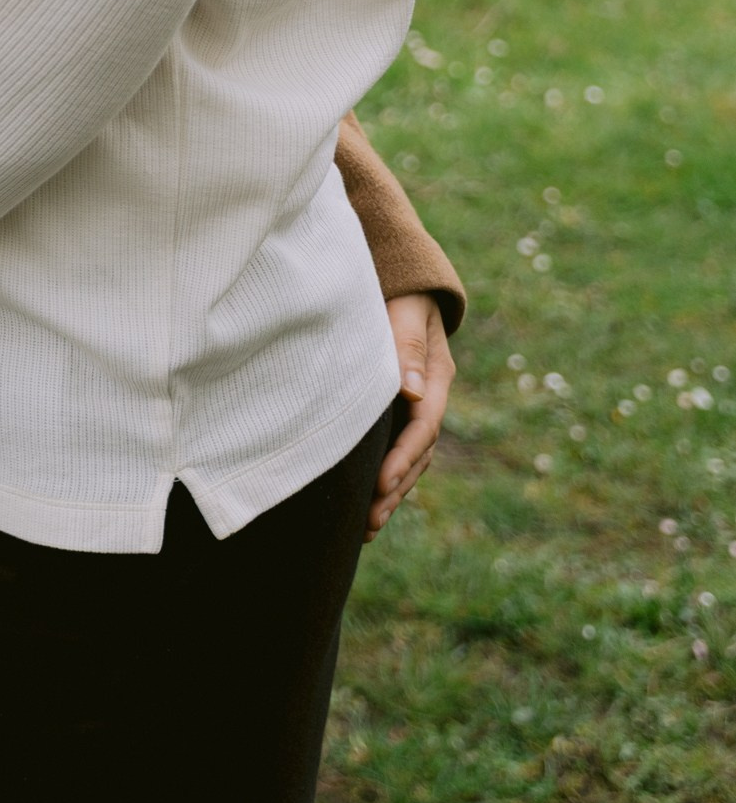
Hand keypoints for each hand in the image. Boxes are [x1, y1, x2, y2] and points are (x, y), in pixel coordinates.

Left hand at [368, 291, 454, 537]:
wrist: (400, 277)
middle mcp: (429, 394)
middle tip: (370, 519)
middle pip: (419, 451)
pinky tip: (366, 500)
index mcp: (436, 375)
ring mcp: (416, 403)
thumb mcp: (405, 309)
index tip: (381, 483)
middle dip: (396, 487)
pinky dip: (385, 475)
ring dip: (392, 491)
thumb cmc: (398, 289)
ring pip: (410, 457)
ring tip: (368, 525)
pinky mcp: (398, 407)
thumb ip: (407, 346)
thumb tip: (410, 391)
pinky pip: (396, 447)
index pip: (423, 426)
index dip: (403, 457)